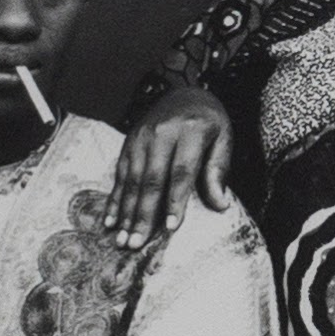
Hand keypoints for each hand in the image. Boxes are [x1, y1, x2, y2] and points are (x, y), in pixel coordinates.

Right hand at [103, 88, 232, 248]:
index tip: (171, 227)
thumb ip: (219, 170)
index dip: (175, 201)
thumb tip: (220, 205)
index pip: (181, 171)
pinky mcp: (128, 143)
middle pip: (151, 179)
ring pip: (131, 180)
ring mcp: (141, 138)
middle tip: (136, 243)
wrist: (184, 92)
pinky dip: (115, 199)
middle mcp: (162, 134)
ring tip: (121, 239)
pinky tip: (110, 220)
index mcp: (191, 132)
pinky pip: (120, 174)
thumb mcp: (224, 139)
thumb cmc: (209, 121)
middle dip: (143, 214)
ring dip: (125, 212)